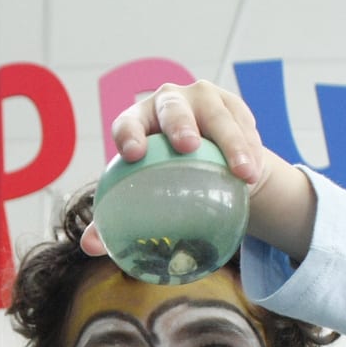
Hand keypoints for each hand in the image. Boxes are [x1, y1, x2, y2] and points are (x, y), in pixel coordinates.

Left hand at [83, 79, 314, 262]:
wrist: (206, 163)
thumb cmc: (159, 180)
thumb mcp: (139, 194)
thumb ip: (111, 221)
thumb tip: (90, 247)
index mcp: (138, 121)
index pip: (128, 122)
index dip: (128, 133)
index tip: (134, 155)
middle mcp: (168, 102)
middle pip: (172, 107)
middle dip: (179, 123)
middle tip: (189, 147)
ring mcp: (204, 99)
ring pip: (218, 117)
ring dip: (232, 143)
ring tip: (242, 173)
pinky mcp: (234, 105)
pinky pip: (244, 125)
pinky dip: (251, 148)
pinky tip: (255, 172)